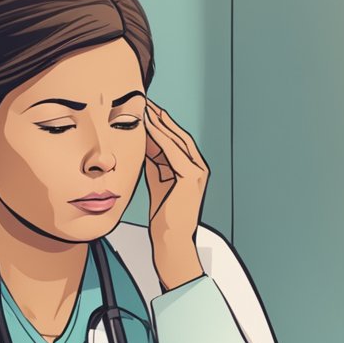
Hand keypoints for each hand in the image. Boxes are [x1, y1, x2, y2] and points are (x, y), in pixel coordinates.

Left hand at [143, 100, 207, 290]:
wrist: (170, 239)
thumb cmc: (163, 216)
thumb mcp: (157, 181)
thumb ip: (154, 163)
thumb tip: (144, 142)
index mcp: (192, 169)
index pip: (176, 141)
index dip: (161, 125)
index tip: (146, 111)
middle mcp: (199, 168)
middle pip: (178, 136)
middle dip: (161, 119)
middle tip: (146, 102)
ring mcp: (198, 172)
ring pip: (176, 141)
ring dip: (160, 123)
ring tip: (145, 108)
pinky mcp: (191, 177)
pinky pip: (173, 152)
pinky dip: (159, 137)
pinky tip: (148, 126)